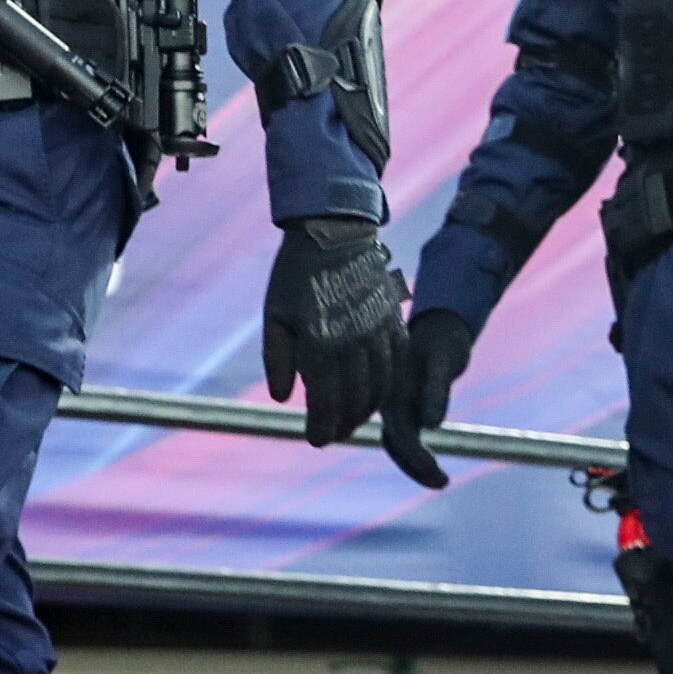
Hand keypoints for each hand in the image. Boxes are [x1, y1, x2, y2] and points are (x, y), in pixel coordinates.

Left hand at [263, 217, 406, 448]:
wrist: (334, 233)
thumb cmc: (295, 276)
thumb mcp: (275, 316)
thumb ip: (277, 360)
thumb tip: (283, 398)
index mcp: (320, 344)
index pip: (325, 402)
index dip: (321, 427)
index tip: (315, 440)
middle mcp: (354, 343)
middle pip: (355, 400)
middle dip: (343, 424)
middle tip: (332, 434)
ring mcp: (378, 333)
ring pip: (380, 386)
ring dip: (366, 409)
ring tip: (353, 419)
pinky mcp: (393, 322)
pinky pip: (397, 363)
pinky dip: (388, 384)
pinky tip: (377, 392)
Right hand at [383, 308, 475, 489]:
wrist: (439, 325)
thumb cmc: (442, 339)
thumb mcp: (443, 360)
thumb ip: (436, 391)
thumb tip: (431, 425)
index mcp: (391, 393)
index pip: (398, 437)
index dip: (415, 460)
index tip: (438, 476)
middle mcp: (388, 401)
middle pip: (395, 444)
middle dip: (416, 467)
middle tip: (443, 483)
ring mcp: (395, 403)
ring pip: (398, 441)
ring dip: (415, 464)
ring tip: (441, 481)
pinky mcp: (406, 404)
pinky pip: (406, 432)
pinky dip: (417, 450)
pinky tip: (432, 464)